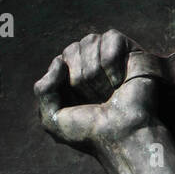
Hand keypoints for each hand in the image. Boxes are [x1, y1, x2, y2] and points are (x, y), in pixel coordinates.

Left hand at [34, 30, 158, 149]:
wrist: (123, 135)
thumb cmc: (90, 131)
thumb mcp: (52, 119)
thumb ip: (43, 90)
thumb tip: (59, 61)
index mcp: (72, 81)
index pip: (59, 61)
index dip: (65, 81)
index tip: (78, 104)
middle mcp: (91, 66)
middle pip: (71, 49)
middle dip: (80, 77)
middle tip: (96, 100)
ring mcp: (111, 57)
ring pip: (90, 41)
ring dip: (96, 73)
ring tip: (109, 92)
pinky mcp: (131, 51)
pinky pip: (111, 38)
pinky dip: (112, 63)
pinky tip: (120, 81)